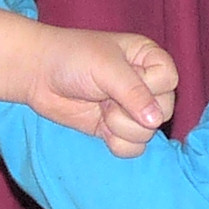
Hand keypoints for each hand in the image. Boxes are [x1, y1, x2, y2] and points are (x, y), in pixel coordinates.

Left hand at [26, 25, 179, 155]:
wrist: (38, 75)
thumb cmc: (71, 59)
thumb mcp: (105, 68)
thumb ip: (133, 93)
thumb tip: (156, 121)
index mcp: (149, 59)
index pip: (170, 81)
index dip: (150, 87)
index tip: (124, 78)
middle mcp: (146, 85)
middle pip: (164, 112)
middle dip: (131, 111)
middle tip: (106, 96)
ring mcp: (132, 109)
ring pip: (148, 134)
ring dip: (120, 126)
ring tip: (100, 107)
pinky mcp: (116, 129)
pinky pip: (133, 149)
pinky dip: (116, 142)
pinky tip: (100, 126)